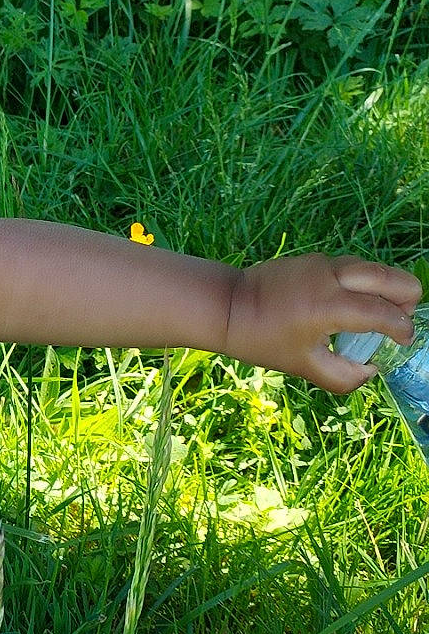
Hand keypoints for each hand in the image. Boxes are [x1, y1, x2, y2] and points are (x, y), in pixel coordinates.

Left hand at [225, 254, 420, 392]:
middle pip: (391, 277)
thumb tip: (370, 368)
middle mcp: (331, 277)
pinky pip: (352, 266)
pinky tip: (356, 302)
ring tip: (381, 312)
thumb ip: (343, 376)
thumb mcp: (304, 367)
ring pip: (373, 267)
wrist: (227, 306)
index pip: (384, 313)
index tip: (404, 341)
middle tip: (400, 319)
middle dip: (406, 298)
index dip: (402, 328)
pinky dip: (366, 281)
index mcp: (329, 306)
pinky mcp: (314, 258)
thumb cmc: (263, 340)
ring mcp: (322, 263)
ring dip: (387, 287)